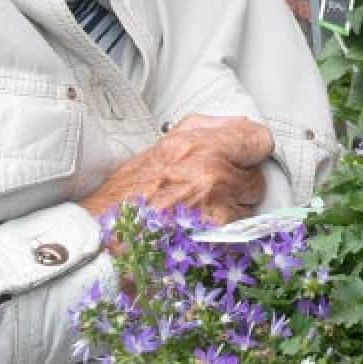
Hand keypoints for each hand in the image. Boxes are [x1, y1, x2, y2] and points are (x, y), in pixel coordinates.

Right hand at [78, 115, 273, 227]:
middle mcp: (211, 173)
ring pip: (249, 208)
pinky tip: (200, 231)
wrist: (105, 239)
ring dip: (233, 210)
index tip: (246, 155)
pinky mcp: (218, 238)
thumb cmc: (126, 199)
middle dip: (239, 184)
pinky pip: (239, 232)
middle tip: (210, 190)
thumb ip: (203, 129)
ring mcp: (217, 208)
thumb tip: (238, 123)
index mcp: (195, 146)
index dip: (252, 149)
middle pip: (256, 177)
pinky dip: (226, 233)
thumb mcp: (159, 148)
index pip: (257, 139)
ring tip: (201, 213)